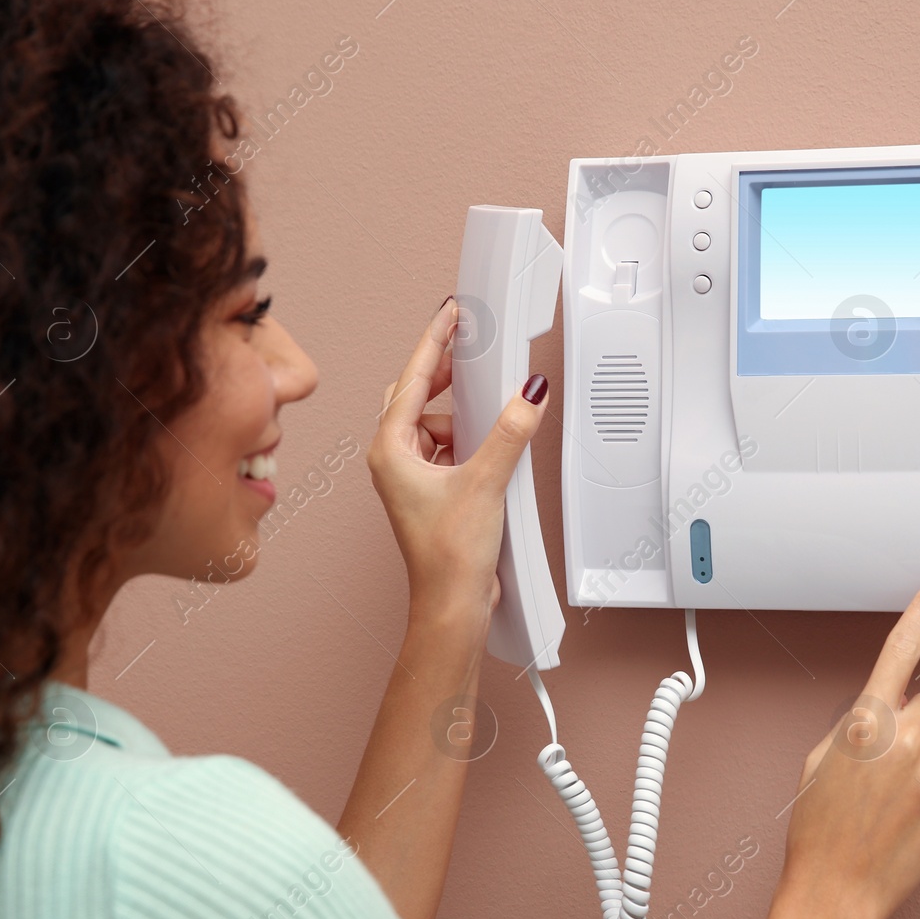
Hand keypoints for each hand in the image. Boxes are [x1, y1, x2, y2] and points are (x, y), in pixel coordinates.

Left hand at [366, 297, 549, 620]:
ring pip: (434, 424)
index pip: (413, 379)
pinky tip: (491, 447)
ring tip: (492, 417)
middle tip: (472, 349)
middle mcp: (394, 460)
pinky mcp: (431, 492)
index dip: (434, 341)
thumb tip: (528, 395)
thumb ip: (510, 433)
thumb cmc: (448, 556)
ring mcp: (411, 477)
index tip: (450, 315)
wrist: (452, 604)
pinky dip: (469, 441)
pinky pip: (448, 448)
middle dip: (446, 374)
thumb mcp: (485, 482)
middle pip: (417, 396)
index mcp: (390, 450)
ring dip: (463, 416)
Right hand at [778, 565, 919, 918]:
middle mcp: (902, 741)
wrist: (833, 892)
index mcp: (863, 723)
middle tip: (890, 763)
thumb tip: (884, 711)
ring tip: (907, 788)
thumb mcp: (820, 762)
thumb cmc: (818, 833)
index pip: (900, 650)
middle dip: (916, 725)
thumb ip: (856, 725)